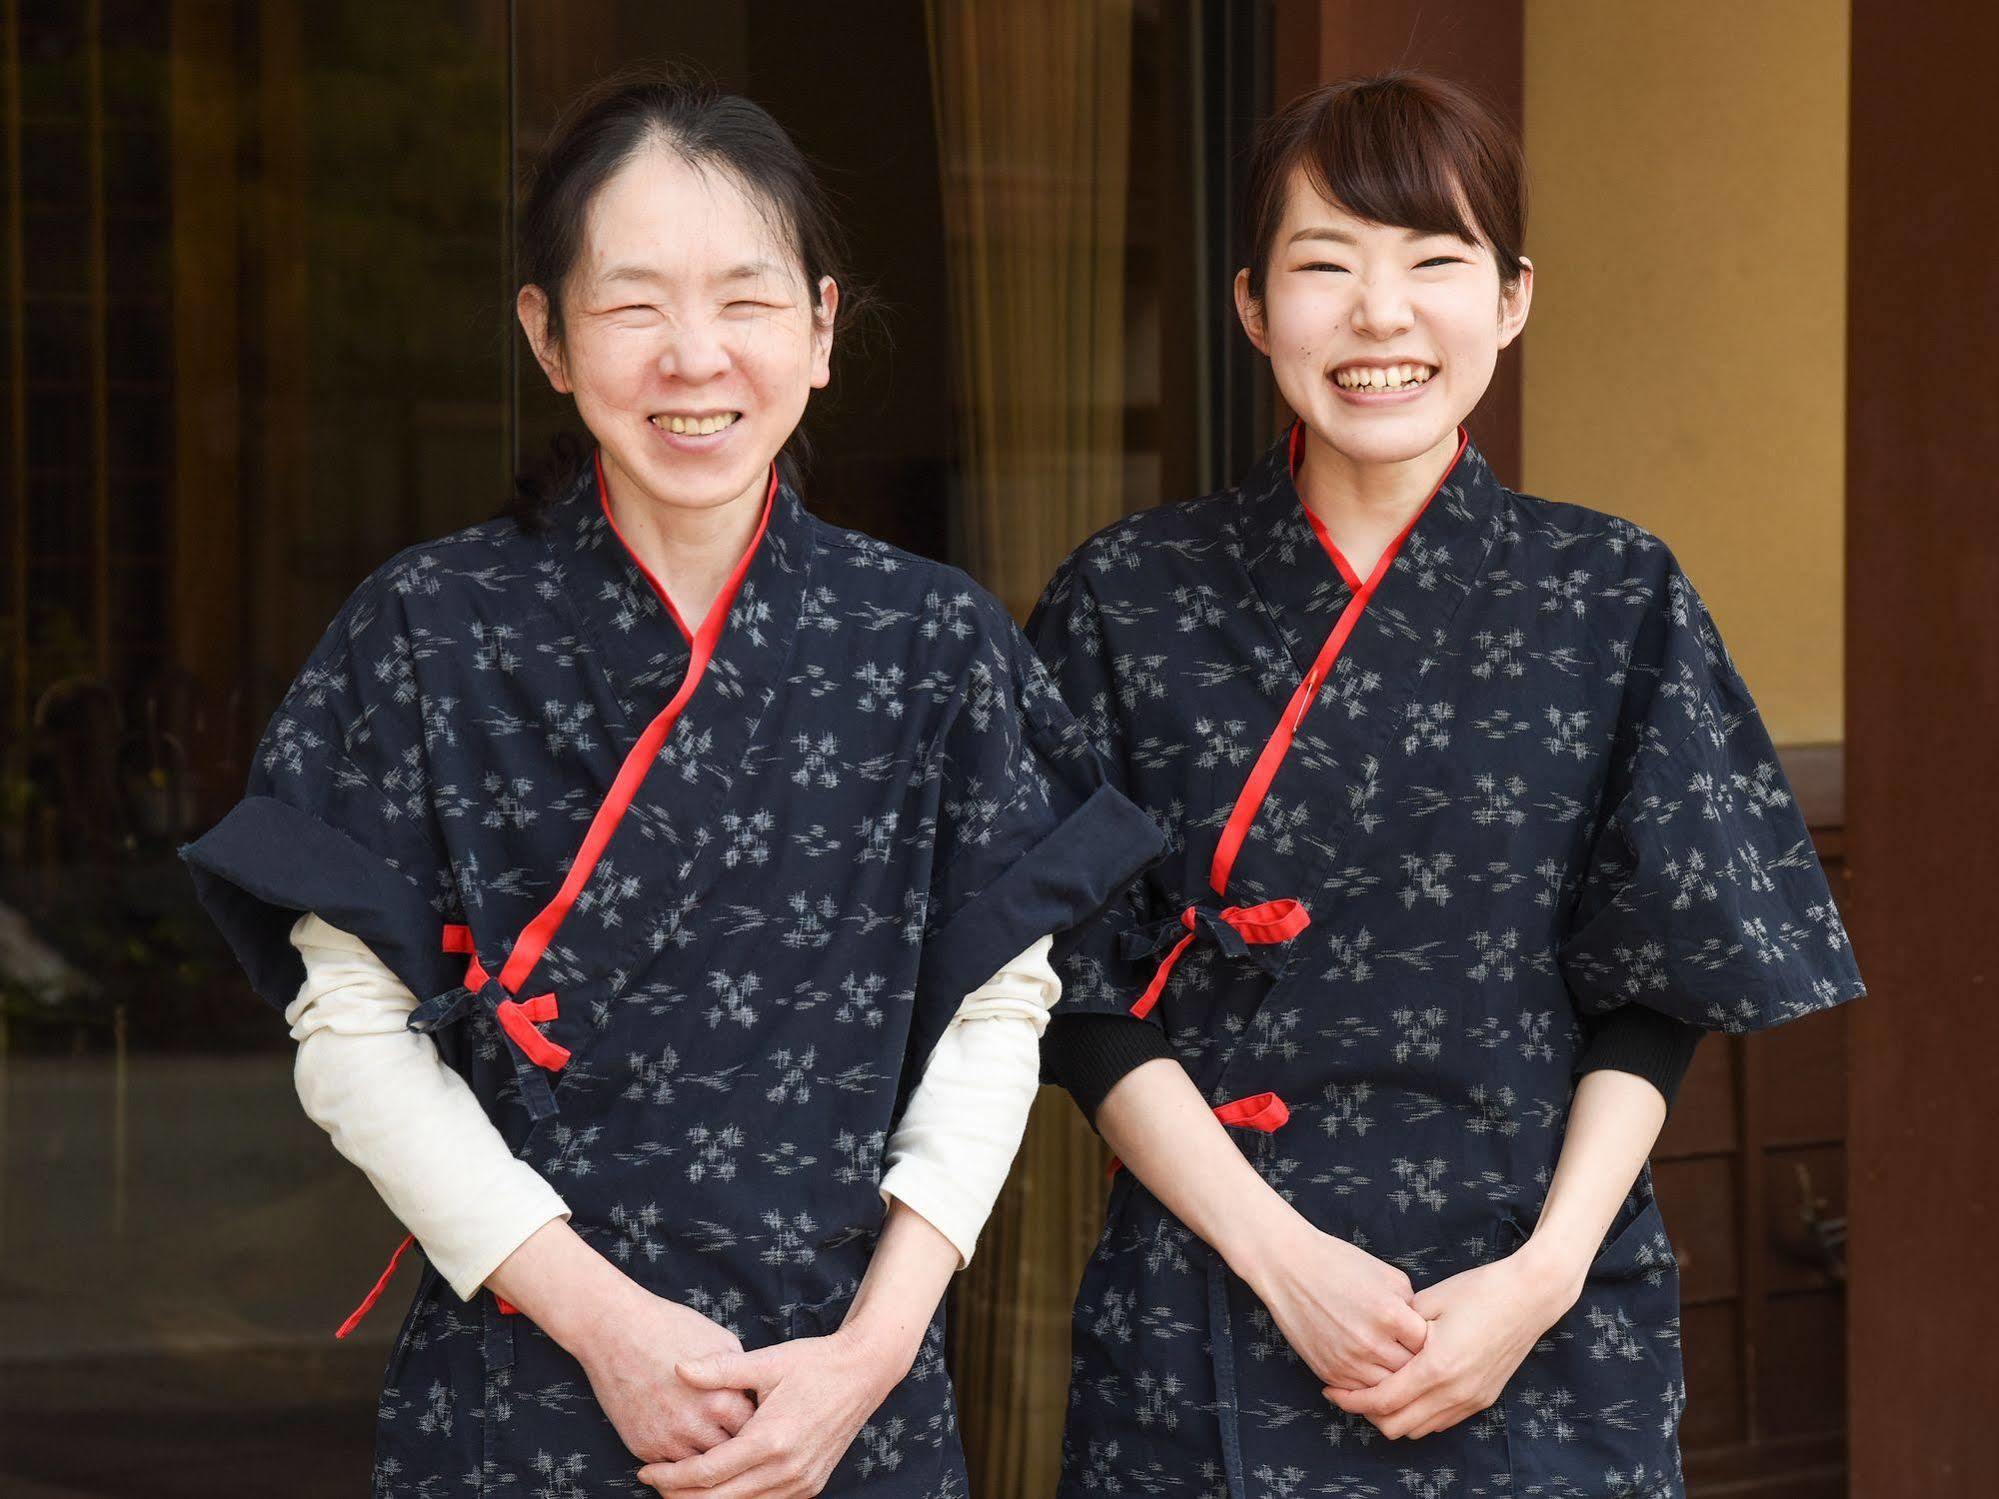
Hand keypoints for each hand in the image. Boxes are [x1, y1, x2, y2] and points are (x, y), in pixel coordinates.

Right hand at [570, 1283, 755, 1463]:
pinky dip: (682, 1460)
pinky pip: (672, 1469)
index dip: (756, 1424)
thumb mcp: (721, 1341)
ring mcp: (667, 1441)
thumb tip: (755, 1395)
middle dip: (735, 1444)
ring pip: (701, 1468)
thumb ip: (740, 1375)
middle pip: (730, 1453)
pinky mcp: (643, 1448)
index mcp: (721, 1399)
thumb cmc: (670, 1328)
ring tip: (712, 1440)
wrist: (615, 1331)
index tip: (754, 1418)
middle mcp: (696, 1426)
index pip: (753, 1429)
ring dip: (708, 1455)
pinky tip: (687, 1445)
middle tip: (736, 1434)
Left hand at [634, 1328, 908, 1497]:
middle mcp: (786, 1469)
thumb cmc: (814, 1362)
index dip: (671, 1476)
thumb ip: (721, 1369)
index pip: (707, 1472)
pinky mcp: (810, 1485)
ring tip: (680, 1489)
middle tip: (655, 1484)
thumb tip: (678, 1368)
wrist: (864, 1372)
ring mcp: (801, 1482)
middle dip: (681, 1496)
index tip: (646, 1470)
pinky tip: (718, 1489)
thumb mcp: (767, 1361)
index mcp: (771, 1439)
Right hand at [1239, 1218, 1429, 1388]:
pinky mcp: (1330, 1373)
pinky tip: (1372, 1370)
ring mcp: (1349, 1362)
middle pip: (1412, 1372)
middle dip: (1417, 1364)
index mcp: (1391, 1315)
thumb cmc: (1339, 1264)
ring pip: (1389, 1389)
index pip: (1429, 1345)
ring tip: (1394, 1365)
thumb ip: (1411, 1305)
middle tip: (1414, 1354)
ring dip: (1394, 1379)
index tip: (1428, 1337)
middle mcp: (1372, 1344)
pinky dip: (1370, 1385)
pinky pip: (1362, 1393)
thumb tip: (1424, 1329)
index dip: (1431, 1341)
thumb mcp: (1386, 1275)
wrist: (1289, 1268)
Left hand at [1325, 1244, 1580, 1439]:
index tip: (1331, 1391)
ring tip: (1376, 1391)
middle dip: (1368, 1414)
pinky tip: (1408, 1390)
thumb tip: (1376, 1341)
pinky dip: (1418, 1414)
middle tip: (1350, 1393)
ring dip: (1394, 1417)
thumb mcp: (1431, 1301)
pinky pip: (1442, 1421)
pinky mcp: (1483, 1398)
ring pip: (1420, 1429)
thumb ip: (1400, 1328)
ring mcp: (1471, 1399)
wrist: (1530, 1296)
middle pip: (1397, 1425)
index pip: (1382, 1401)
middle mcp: (1455, 1392)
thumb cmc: (1480, 1290)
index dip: (1351, 1400)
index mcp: (1436, 1367)